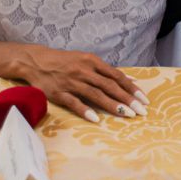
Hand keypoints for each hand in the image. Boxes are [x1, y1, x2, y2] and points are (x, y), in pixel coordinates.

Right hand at [17, 47, 148, 121]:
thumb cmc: (66, 62)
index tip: (143, 99)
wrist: (36, 61)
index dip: (131, 88)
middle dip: (127, 98)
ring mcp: (71, 82)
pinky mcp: (58, 93)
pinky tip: (96, 119)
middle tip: (141, 110)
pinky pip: (74, 103)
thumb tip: (129, 80)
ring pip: (95, 94)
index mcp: (92, 61)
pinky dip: (85, 110)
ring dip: (112, 105)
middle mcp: (84, 71)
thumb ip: (106, 71)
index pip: (116, 76)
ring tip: (126, 114)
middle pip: (109, 86)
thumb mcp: (87, 60)